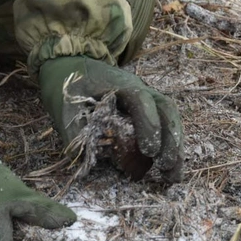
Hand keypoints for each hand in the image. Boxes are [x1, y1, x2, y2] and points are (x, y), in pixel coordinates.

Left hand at [39, 56, 183, 182]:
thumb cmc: (71, 86)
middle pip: (165, 110)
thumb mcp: (64, 104)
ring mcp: (147, 99)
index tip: (150, 151)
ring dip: (176, 147)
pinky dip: (169, 146)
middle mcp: (141, 89)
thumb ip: (74, 130)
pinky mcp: (147, 110)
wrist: (74, 64)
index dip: (149, 125)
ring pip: (169, 119)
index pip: (142, 101)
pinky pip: (164, 125)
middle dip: (171, 140)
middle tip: (169, 169)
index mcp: (120, 84)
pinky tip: (168, 167)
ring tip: (175, 175)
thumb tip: (88, 160)